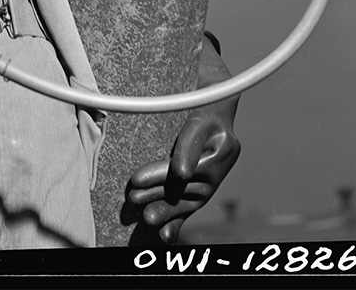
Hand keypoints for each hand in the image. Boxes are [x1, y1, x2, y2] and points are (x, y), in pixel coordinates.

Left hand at [125, 36, 240, 244]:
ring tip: (144, 218)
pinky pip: (194, 205)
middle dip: (163, 186)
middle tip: (135, 194)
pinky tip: (165, 238)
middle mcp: (224, 146)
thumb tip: (137, 53)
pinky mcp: (208, 182)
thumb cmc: (190, 80)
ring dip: (168, 208)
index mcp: (216, 119)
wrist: (217, 93)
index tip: (180, 172)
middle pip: (192, 173)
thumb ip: (165, 64)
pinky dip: (179, 222)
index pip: (198, 138)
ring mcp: (218, 168)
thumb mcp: (181, 72)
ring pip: (193, 194)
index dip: (188, 155)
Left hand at [126, 105, 240, 243]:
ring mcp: (208, 188)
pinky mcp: (198, 195)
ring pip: (183, 202)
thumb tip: (181, 173)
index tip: (137, 178)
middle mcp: (216, 176)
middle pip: (182, 187)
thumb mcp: (200, 122)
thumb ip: (190, 145)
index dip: (161, 174)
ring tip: (144, 216)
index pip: (188, 167)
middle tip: (134, 197)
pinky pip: (187, 212)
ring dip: (164, 211)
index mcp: (221, 153)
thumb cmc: (205, 119)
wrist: (217, 122)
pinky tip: (164, 237)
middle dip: (156, 194)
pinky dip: (177, 224)